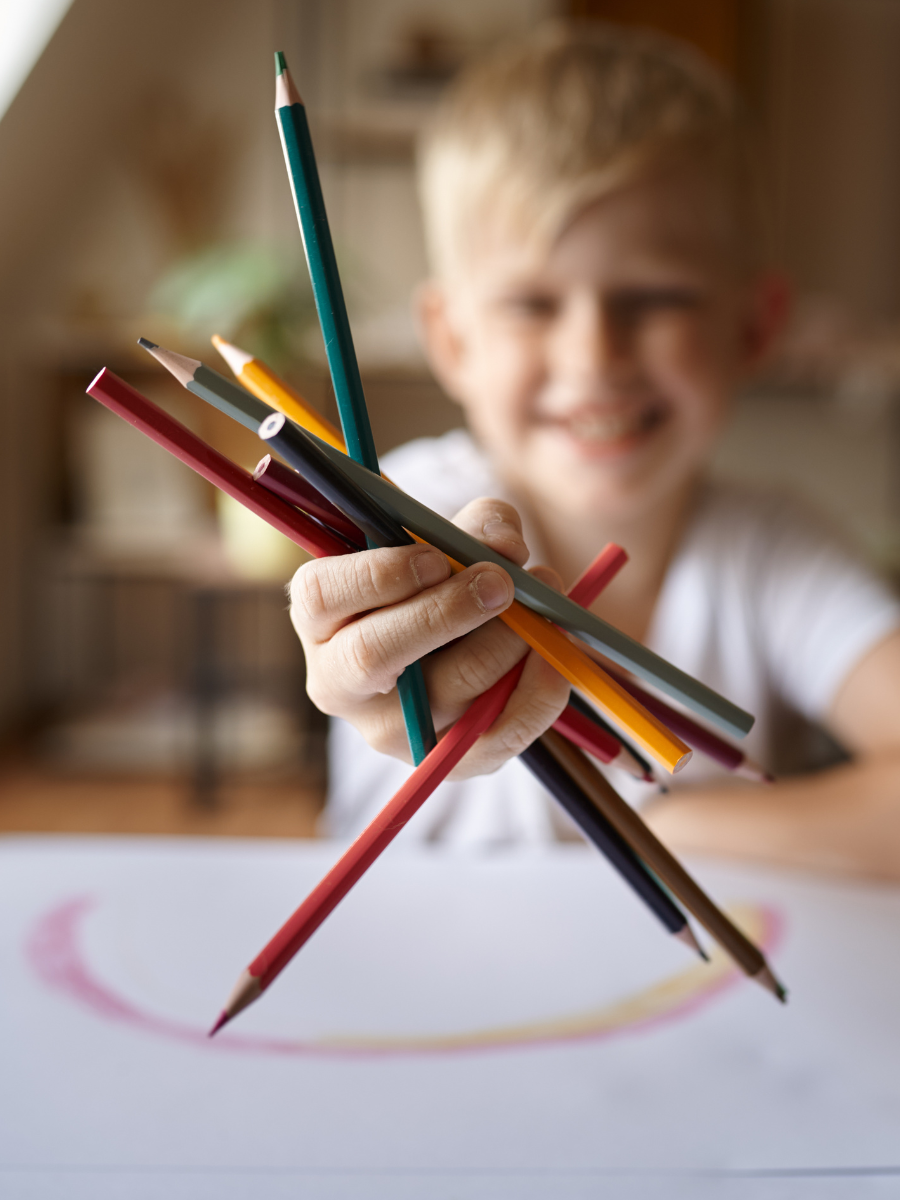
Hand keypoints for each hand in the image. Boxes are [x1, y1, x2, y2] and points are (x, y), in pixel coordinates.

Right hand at [289, 497, 569, 775]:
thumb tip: (507, 547)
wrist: (457, 651)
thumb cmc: (439, 582)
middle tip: (501, 583)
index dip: (380, 574)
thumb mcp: (448, 539)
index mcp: (320, 618)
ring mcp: (389, 731)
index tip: (437, 558)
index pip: (323, 595)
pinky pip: (497, 734)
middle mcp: (340, 682)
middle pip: (373, 653)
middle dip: (445, 612)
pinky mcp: (446, 760)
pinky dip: (536, 693)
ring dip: (504, 643)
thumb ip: (478, 527)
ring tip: (540, 606)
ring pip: (446, 691)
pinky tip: (553, 655)